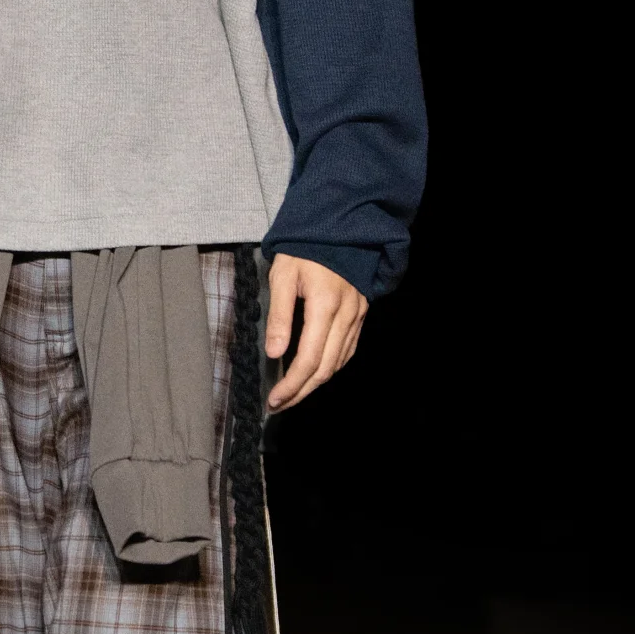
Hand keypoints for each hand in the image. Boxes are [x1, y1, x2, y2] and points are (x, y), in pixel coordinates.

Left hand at [264, 255, 368, 410]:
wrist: (340, 228)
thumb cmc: (306, 248)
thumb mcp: (283, 276)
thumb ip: (279, 315)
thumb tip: (274, 353)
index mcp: (325, 306)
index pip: (308, 360)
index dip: (291, 385)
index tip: (273, 400)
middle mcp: (345, 316)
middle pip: (325, 369)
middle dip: (301, 392)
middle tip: (279, 405)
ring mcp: (357, 316)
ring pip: (338, 363)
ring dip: (315, 384)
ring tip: (293, 394)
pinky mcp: (360, 314)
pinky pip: (347, 350)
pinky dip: (330, 367)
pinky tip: (316, 373)